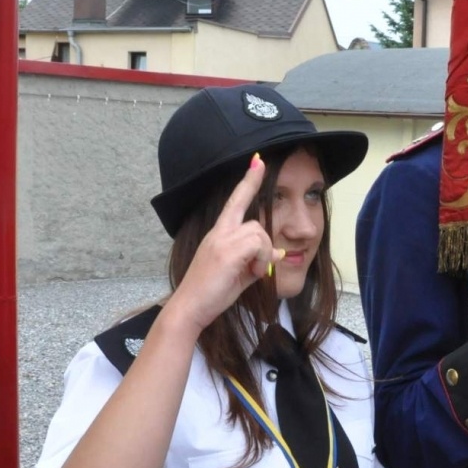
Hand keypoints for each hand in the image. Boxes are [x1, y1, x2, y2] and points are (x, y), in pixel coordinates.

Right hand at [163, 155, 282, 333]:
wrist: (190, 307)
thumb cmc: (211, 293)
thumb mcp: (239, 275)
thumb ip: (257, 261)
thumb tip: (278, 253)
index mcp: (218, 234)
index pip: (235, 201)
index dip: (248, 180)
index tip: (258, 160)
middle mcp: (219, 233)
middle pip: (256, 223)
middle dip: (264, 246)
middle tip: (256, 271)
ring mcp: (222, 240)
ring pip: (259, 233)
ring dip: (263, 256)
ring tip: (251, 275)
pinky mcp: (227, 251)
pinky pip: (258, 245)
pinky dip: (261, 260)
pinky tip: (252, 274)